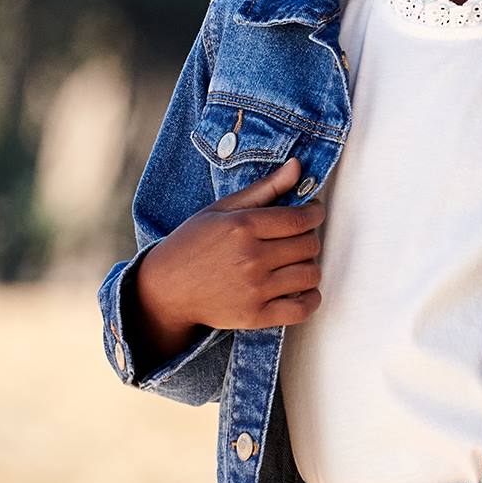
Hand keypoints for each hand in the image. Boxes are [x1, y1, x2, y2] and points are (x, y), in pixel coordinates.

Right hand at [134, 155, 325, 349]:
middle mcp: (250, 258)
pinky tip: (300, 289)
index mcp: (242, 226)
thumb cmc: (193, 245)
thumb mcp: (222, 209)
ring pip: (310, 274)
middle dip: (309, 238)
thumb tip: (297, 166)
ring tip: (294, 263)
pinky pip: (302, 309)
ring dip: (308, 267)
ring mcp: (254, 289)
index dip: (315, 214)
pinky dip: (310, 299)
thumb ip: (264, 188)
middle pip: (309, 245)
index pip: (300, 219)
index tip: (313, 214)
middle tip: (296, 239)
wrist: (166, 290)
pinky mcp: (255, 316)